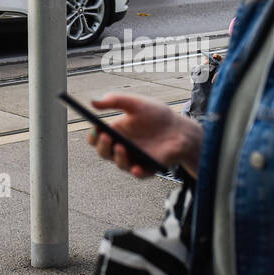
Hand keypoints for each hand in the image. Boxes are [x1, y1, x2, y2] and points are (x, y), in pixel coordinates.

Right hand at [87, 92, 202, 179]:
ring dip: (118, 157)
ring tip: (120, 147)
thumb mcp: (136, 103)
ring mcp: (134, 159)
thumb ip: (115, 100)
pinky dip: (137, 172)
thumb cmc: (157, 115)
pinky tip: (136, 168)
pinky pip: (140, 174)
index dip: (93, 135)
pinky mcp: (148, 168)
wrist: (180, 128)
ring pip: (120, 164)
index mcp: (115, 132)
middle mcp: (121, 148)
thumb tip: (93, 101)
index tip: (95, 129)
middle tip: (107, 137)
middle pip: (104, 152)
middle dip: (102, 146)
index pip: (97, 137)